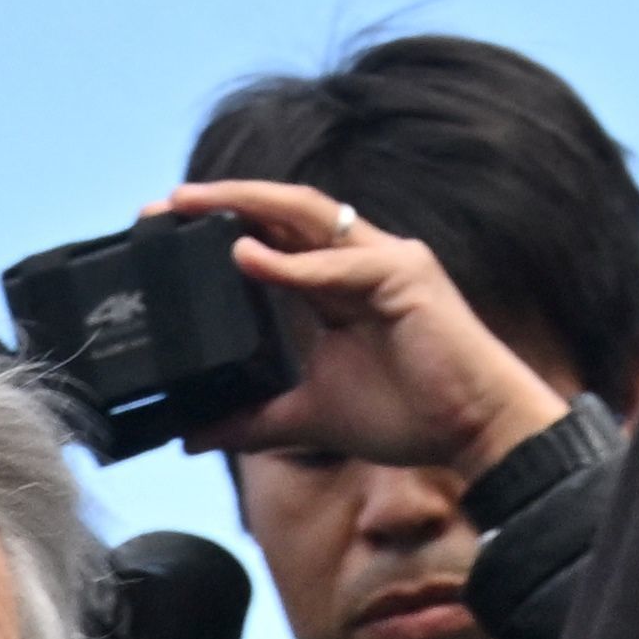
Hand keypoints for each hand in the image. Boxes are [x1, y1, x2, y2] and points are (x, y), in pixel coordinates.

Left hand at [153, 176, 573, 480]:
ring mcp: (385, 260)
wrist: (476, 432)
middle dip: (223, 201)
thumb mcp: (310, 418)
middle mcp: (361, 258)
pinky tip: (248, 258)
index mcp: (338, 282)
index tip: (164, 230)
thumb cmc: (409, 415)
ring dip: (248, 206)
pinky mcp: (405, 276)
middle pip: (283, 212)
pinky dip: (291, 263)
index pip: (273, 238)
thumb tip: (193, 437)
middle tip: (163, 205)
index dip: (222, 226)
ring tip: (194, 206)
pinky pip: (339, 264)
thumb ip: (253, 421)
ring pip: (308, 215)